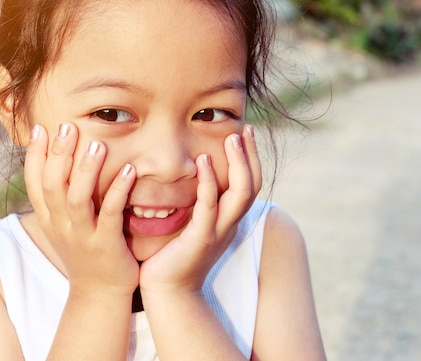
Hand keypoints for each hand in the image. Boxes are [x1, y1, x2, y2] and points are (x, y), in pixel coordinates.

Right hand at [23, 122, 138, 297]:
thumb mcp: (62, 223)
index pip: (33, 182)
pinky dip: (118, 190)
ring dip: (87, 170)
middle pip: (52, 185)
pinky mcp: (106, 245)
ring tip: (97, 145)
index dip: (34, 155)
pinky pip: (110, 214)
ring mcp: (82, 236)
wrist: (99, 292)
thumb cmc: (83, 249)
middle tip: (68, 126)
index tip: (40, 128)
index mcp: (48, 217)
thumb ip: (58, 195)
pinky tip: (129, 169)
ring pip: (77, 199)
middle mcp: (60, 225)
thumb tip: (56, 157)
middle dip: (59, 154)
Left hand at [139, 126, 261, 293]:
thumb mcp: (190, 225)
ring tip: (231, 138)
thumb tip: (189, 175)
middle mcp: (229, 225)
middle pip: (252, 185)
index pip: (249, 184)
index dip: (250, 159)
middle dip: (251, 155)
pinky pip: (209, 206)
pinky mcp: (200, 239)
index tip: (244, 132)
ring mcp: (218, 232)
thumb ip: (196, 204)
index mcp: (228, 220)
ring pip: (240, 193)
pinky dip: (208, 182)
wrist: (167, 290)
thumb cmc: (174, 255)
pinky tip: (202, 161)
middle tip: (245, 129)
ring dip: (238, 164)